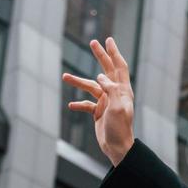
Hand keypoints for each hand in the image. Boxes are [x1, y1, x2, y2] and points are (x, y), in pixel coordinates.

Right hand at [63, 36, 134, 165]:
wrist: (117, 148)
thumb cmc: (120, 128)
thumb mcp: (117, 108)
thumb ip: (110, 90)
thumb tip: (100, 77)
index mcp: (122, 91)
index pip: (119, 67)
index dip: (114, 53)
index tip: (108, 40)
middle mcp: (115, 94)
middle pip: (106, 70)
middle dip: (100, 56)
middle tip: (92, 42)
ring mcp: (107, 102)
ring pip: (91, 87)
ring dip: (78, 81)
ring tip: (64, 76)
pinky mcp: (99, 112)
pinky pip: (87, 104)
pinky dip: (79, 103)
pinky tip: (70, 105)